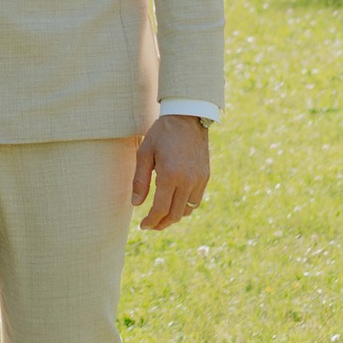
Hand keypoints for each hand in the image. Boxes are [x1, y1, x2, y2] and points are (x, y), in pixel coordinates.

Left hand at [132, 114, 210, 232]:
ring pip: (187, 210)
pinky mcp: (206, 177)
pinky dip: (185, 206)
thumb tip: (136, 204)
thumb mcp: (145, 153)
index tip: (143, 225)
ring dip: (174, 217)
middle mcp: (187, 181)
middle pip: (175, 215)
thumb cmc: (162, 133)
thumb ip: (140, 181)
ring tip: (162, 216)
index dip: (151, 221)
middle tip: (151, 225)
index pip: (160, 209)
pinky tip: (175, 203)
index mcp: (170, 175)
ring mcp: (199, 180)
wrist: (188, 117)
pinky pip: (196, 200)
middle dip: (161, 224)